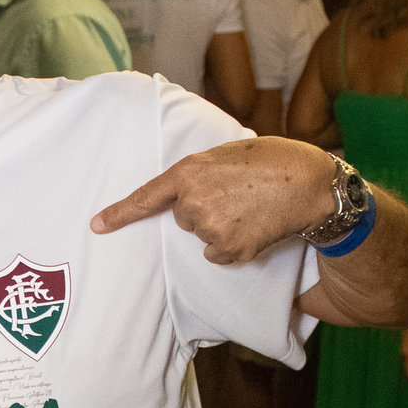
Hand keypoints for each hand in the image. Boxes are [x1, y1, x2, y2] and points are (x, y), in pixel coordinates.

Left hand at [92, 136, 336, 265]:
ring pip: (202, 236)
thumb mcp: (229, 152)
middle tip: (236, 195)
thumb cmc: (274, 160)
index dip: (119, 213)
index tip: (97, 226)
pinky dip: (233, 247)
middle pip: (182, 217)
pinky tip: (254, 228)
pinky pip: (218, 255)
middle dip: (204, 208)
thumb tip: (187, 189)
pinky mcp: (230, 249)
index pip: (146, 196)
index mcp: (190, 171)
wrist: (311, 184)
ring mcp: (211, 228)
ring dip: (221, 227)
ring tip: (250, 209)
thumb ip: (201, 170)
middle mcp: (194, 201)